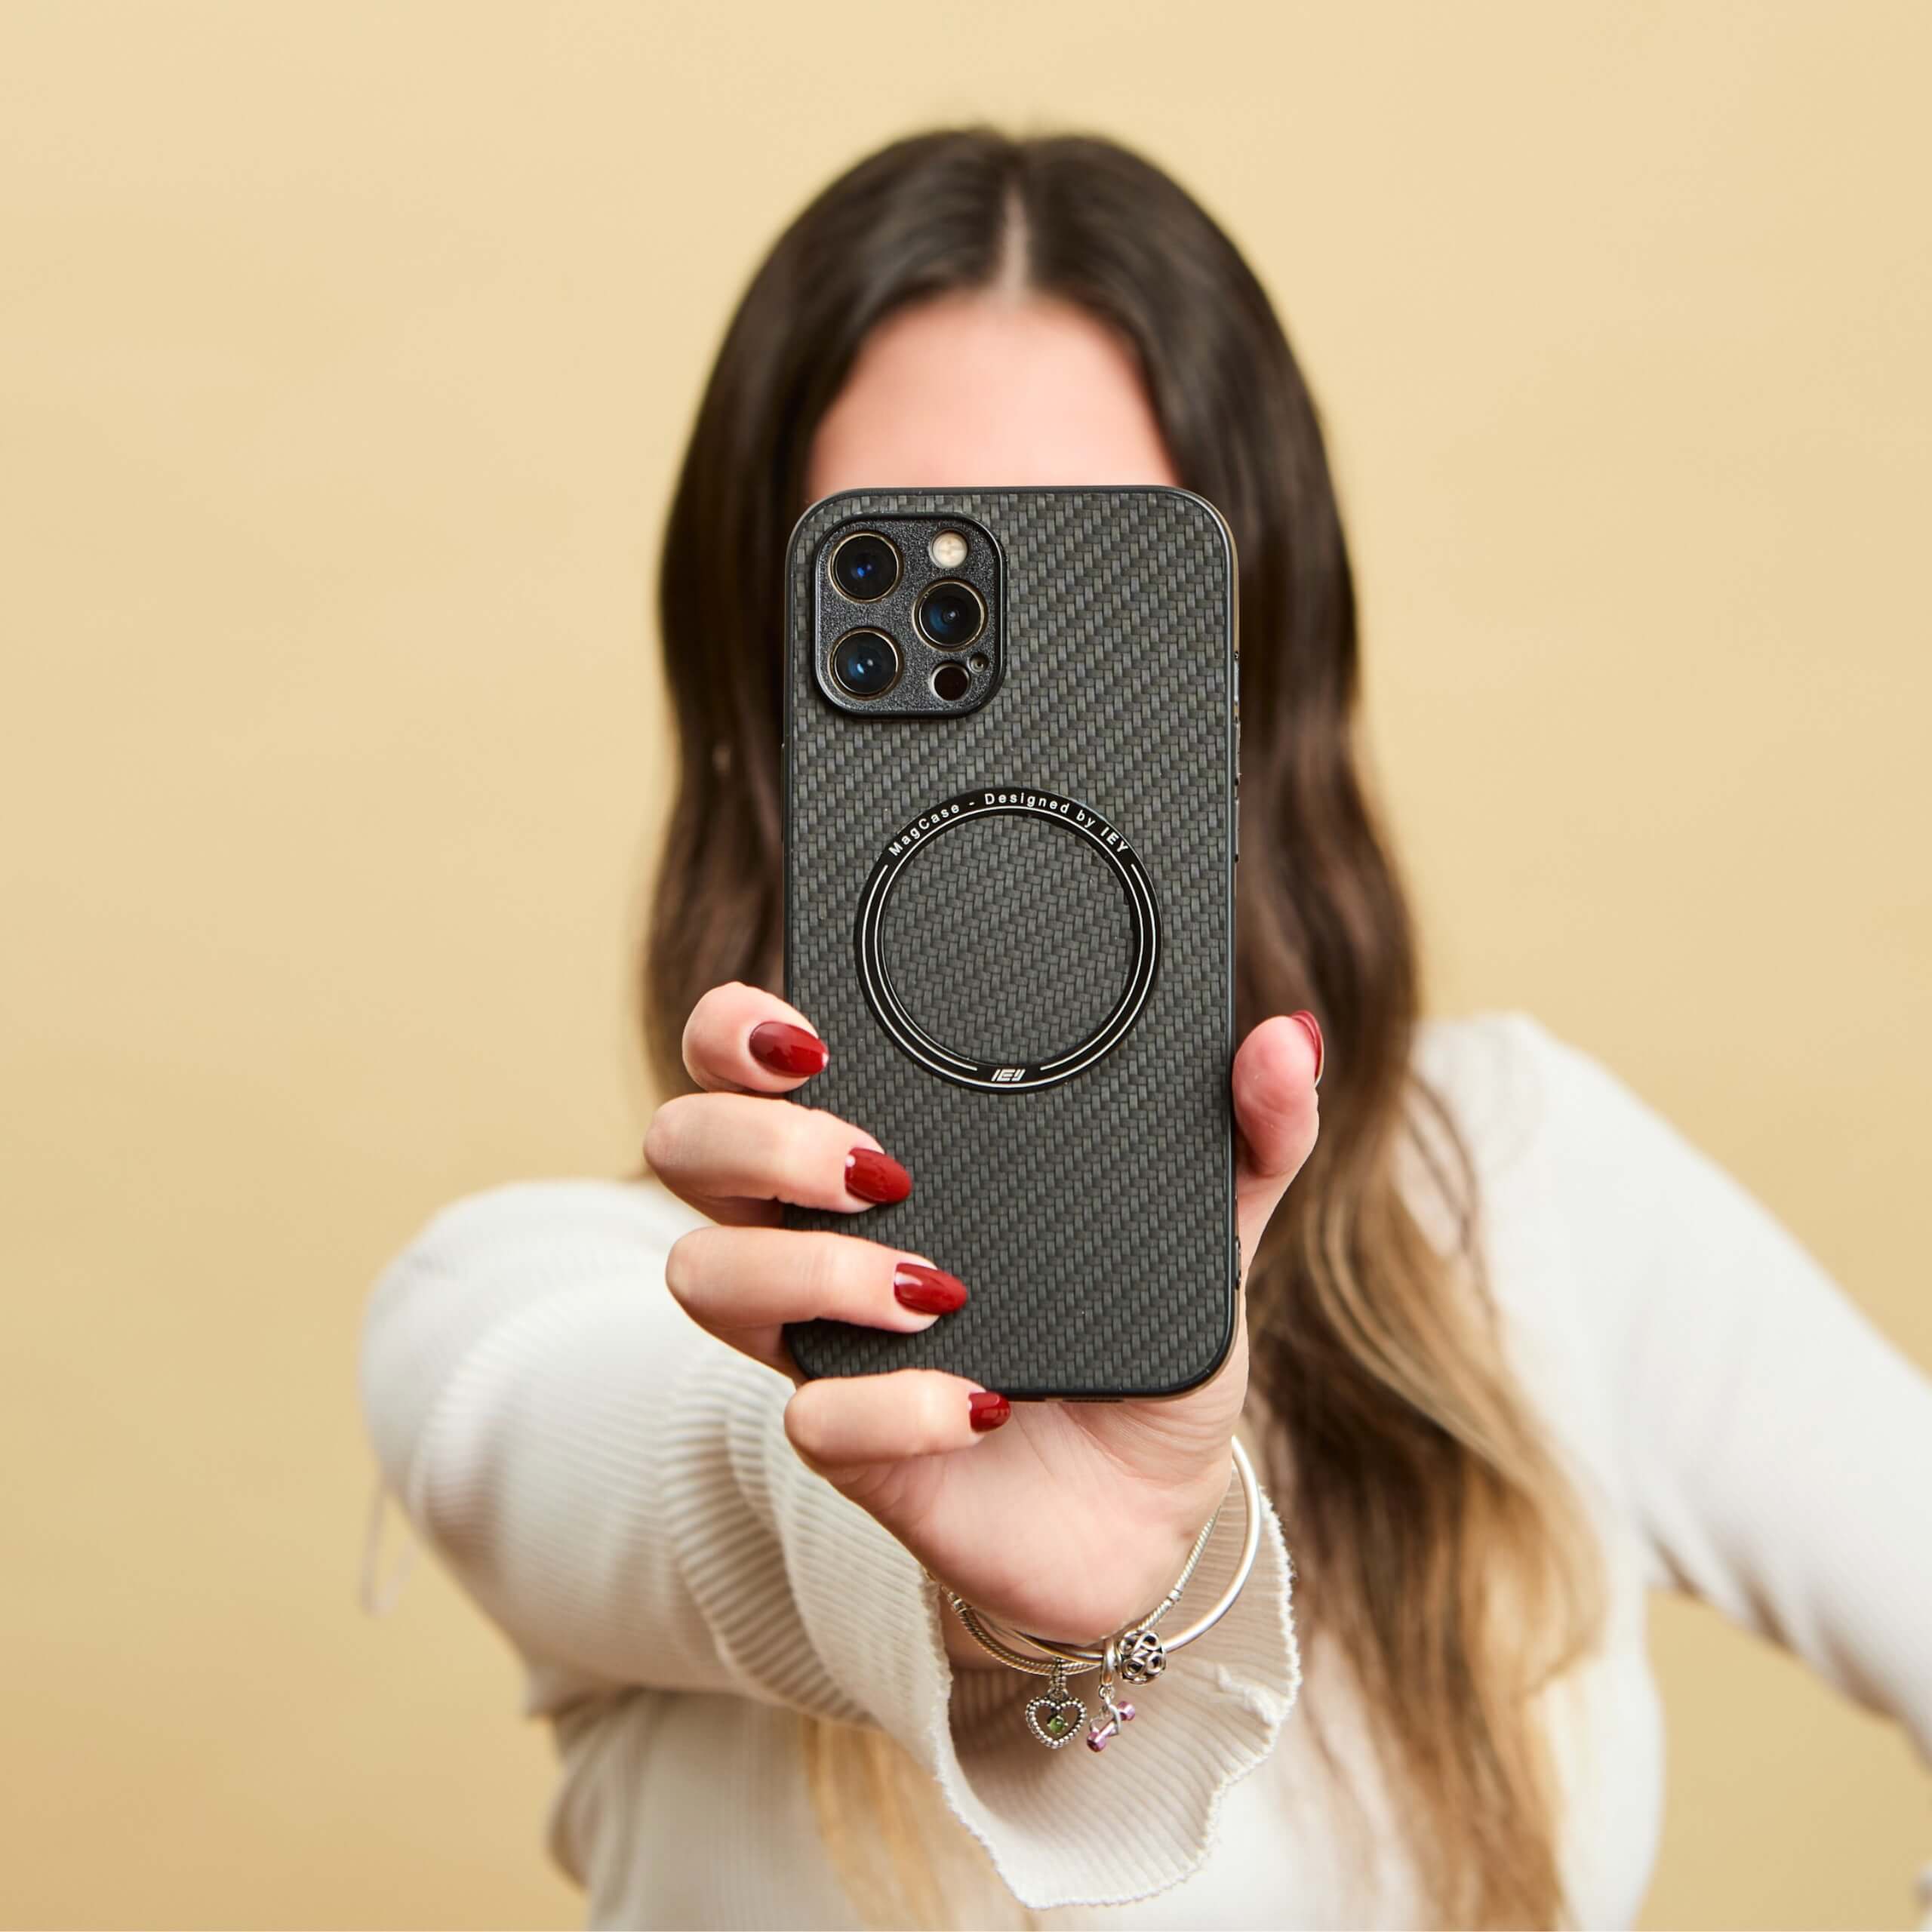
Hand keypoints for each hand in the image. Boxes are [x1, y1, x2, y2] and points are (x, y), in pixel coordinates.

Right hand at [644, 981, 1319, 1644]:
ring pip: (705, 1273)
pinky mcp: (853, 1448)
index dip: (737, 1029)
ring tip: (935, 1288)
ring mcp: (826, 1340)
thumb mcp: (1208, 1228)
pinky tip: (976, 1400)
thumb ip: (1250, 1134)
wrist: (1150, 1507)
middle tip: (875, 1164)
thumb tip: (1287, 1039)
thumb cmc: (1140, 1341)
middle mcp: (826, 1232)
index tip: (811, 1031)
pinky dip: (891, 1406)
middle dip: (755, 1138)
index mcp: (888, 1147)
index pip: (749, 1059)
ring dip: (808, 1270)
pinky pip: (811, 1419)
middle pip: (685, 1145)